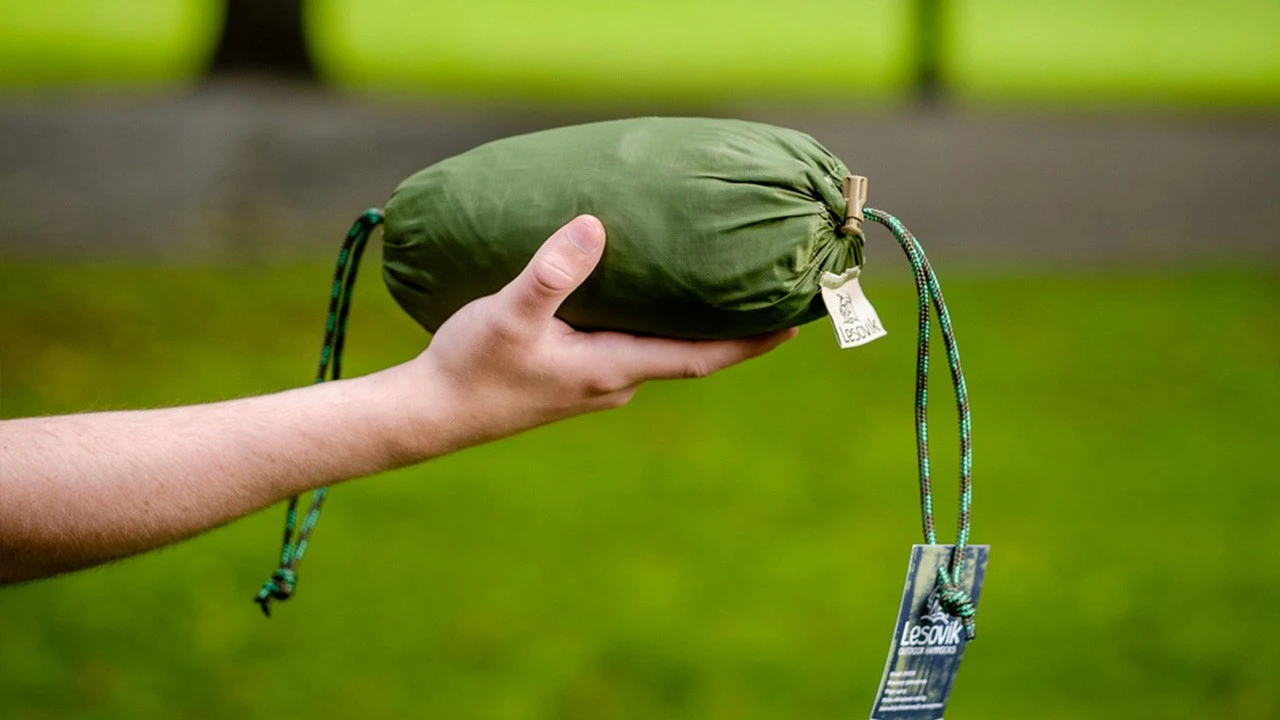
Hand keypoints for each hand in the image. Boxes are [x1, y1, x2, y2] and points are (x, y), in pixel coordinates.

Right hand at [404, 215, 796, 452]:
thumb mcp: (507, 316)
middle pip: (688, 352)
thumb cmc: (469, 369)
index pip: (701, 358)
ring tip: (710, 277)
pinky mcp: (573, 376)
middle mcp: (614, 381)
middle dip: (729, 324)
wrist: (429, 414)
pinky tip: (638, 290)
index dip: (750, 342)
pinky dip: (648, 320)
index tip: (795, 322)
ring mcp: (594, 383)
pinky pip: (627, 345)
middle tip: (762, 284)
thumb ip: (551, 274)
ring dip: (687, 321)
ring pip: (656, 347)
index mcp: (612, 369)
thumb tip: (596, 229)